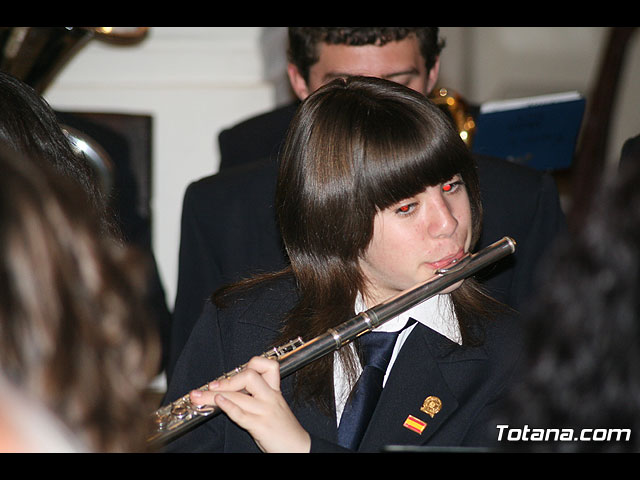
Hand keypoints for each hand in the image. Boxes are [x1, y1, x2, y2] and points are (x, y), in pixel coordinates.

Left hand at [189, 356, 310, 452]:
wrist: (298, 448)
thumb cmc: (284, 429)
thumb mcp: (276, 406)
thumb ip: (260, 395)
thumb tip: (233, 389)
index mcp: (275, 391)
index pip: (268, 366)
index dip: (252, 364)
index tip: (234, 373)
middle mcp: (270, 397)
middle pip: (249, 376)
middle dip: (226, 380)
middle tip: (209, 386)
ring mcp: (265, 411)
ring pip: (238, 396)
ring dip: (213, 395)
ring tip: (198, 397)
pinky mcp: (260, 426)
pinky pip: (241, 413)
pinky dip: (227, 406)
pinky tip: (217, 402)